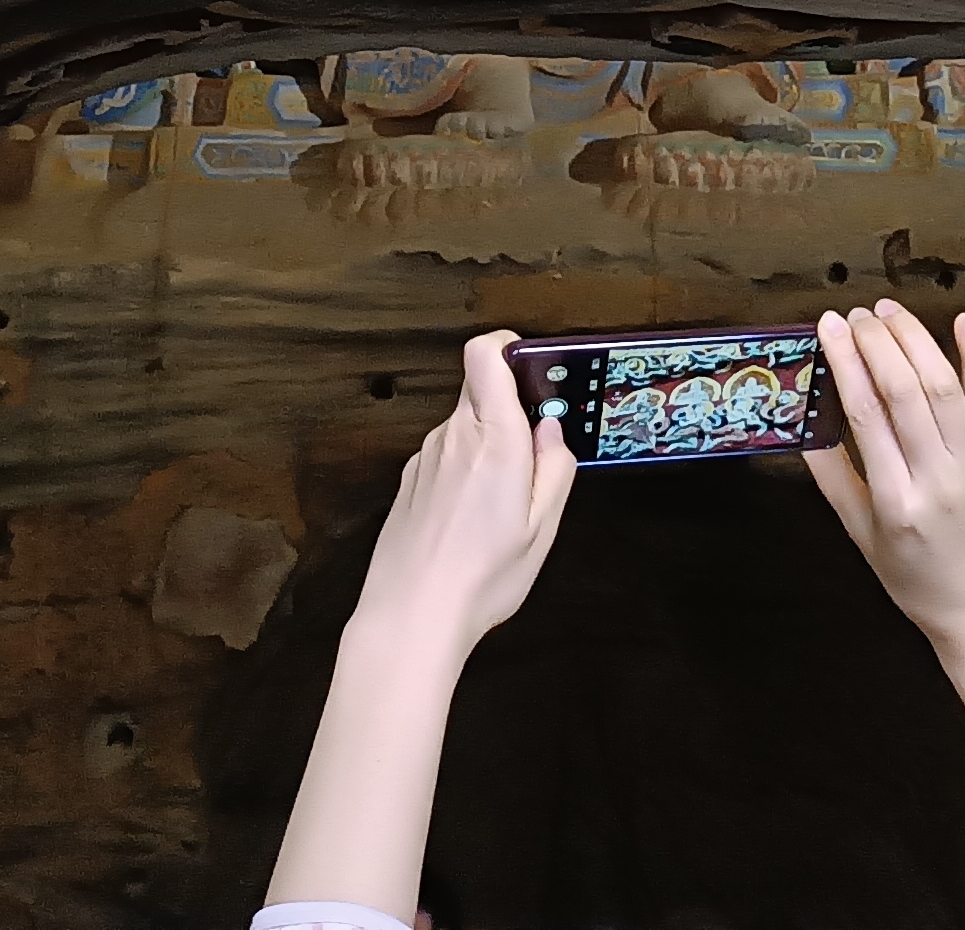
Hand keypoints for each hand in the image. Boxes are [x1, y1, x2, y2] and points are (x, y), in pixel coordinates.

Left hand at [345, 329, 573, 664]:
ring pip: (463, 427)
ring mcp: (425, 457)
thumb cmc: (480, 578)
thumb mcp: (541, 529)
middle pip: (479, 390)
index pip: (486, 354)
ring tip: (501, 506)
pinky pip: (445, 456)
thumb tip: (552, 432)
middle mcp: (453, 436)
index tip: (533, 370)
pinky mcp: (409, 481)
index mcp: (493, 438)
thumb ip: (555, 469)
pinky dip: (464, 473)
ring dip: (487, 447)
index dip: (509, 348)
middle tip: (533, 458)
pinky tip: (470, 522)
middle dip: (510, 411)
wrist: (409, 616)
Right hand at [814, 303, 964, 853]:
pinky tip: (963, 321)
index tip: (827, 327)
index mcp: (897, 502)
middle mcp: (938, 477)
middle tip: (853, 315)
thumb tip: (805, 426)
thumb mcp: (863, 540)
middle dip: (876, 343)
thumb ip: (835, 482)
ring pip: (944, 386)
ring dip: (915, 340)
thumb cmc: (917, 582)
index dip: (845, 363)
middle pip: (905, 391)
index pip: (867, 415)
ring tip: (887, 311)